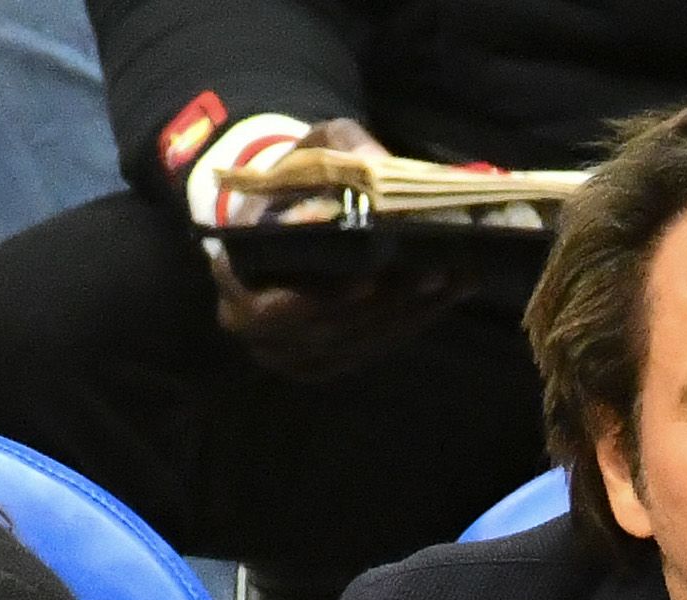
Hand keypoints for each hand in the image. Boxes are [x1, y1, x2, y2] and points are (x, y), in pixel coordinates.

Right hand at [202, 118, 473, 381]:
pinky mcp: (326, 360)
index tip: (366, 279)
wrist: (286, 217)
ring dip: (408, 313)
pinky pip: (370, 348)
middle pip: (326, 330)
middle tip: (432, 273)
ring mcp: (292, 352)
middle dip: (383, 302)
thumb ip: (340, 150)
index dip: (320, 300)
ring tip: (451, 279)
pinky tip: (449, 293)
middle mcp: (255, 326)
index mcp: (235, 277)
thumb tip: (378, 162)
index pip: (270, 308)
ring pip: (355, 343)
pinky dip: (413, 320)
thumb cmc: (294, 183)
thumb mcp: (312, 150)